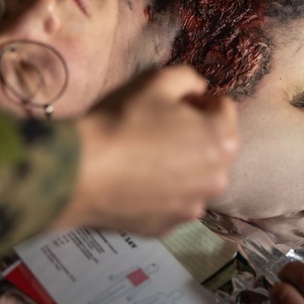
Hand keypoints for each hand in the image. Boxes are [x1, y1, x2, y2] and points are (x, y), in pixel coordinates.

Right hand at [54, 66, 238, 236]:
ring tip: (145, 154)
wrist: (80, 171)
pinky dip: (162, 190)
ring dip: (180, 164)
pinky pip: (172, 201)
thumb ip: (189, 78)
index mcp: (222, 141)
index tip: (173, 102)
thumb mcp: (158, 81)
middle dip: (194, 133)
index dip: (198, 99)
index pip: (224, 109)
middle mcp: (217, 178)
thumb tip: (199, 88)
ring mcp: (192, 207)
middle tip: (158, 126)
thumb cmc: (123, 121)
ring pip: (194, 176)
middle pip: (213, 146)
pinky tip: (136, 179)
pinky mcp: (167, 226)